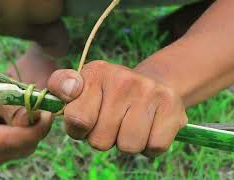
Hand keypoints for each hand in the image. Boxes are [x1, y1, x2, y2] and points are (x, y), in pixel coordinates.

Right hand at [0, 82, 52, 169]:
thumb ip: (12, 103)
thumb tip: (35, 115)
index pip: (14, 140)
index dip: (36, 128)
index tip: (49, 113)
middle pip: (24, 146)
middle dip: (37, 127)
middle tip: (41, 108)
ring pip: (27, 148)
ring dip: (33, 129)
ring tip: (22, 112)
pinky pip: (23, 148)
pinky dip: (27, 134)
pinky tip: (19, 122)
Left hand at [48, 61, 187, 156]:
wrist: (155, 82)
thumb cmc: (110, 93)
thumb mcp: (83, 85)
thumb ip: (61, 85)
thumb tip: (69, 90)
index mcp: (96, 72)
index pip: (77, 119)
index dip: (79, 129)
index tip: (87, 120)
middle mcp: (123, 78)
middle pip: (100, 141)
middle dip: (104, 138)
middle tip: (112, 122)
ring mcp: (150, 92)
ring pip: (128, 147)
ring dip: (126, 143)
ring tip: (130, 125)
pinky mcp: (172, 108)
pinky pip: (153, 147)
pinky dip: (149, 146)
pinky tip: (148, 128)